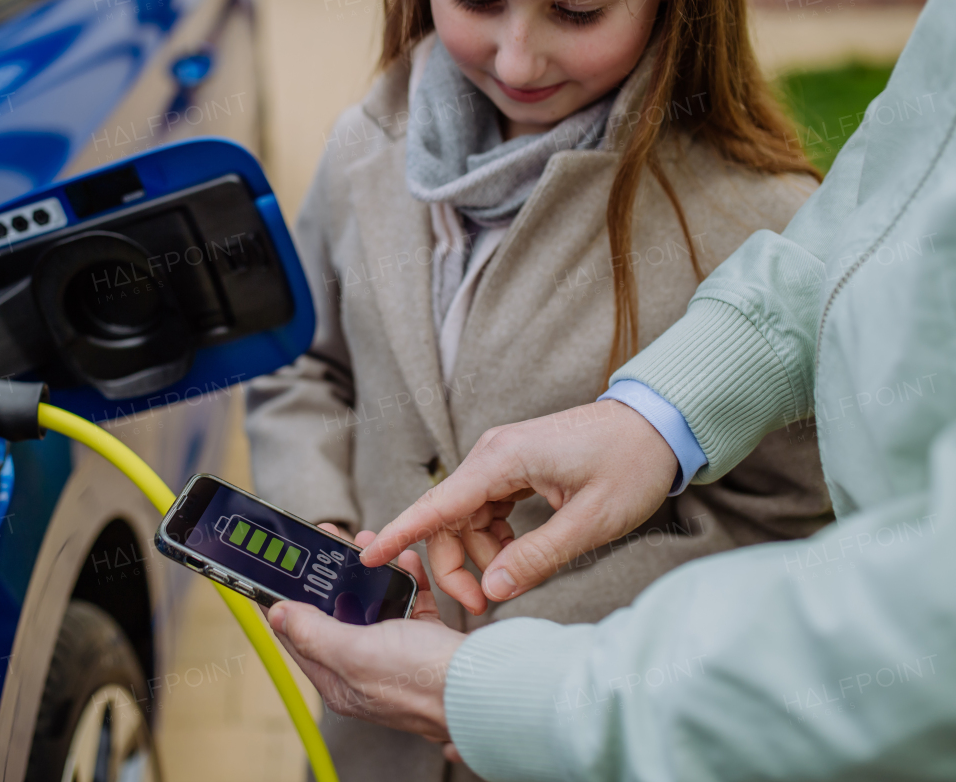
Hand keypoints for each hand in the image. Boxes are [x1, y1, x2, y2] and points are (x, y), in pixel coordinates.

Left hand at [267, 529, 465, 750]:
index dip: (286, 601)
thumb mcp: (355, 654)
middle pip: (337, 614)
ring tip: (367, 542)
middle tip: (328, 542)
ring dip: (370, 572)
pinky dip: (406, 578)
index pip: (298, 637)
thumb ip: (314, 633)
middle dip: (332, 576)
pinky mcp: (426, 639)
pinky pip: (409, 602)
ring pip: (373, 604)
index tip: (279, 568)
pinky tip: (406, 559)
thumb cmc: (423, 680)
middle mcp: (365, 668)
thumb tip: (277, 615)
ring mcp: (397, 653)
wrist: (486, 687)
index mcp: (340, 679)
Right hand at [359, 400, 677, 612]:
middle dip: (453, 565)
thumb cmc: (630, 463)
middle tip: (482, 605)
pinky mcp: (514, 467)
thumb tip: (492, 588)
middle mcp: (493, 455)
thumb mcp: (590, 521)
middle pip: (446, 518)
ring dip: (477, 554)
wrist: (659, 425)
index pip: (436, 504)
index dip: (400, 534)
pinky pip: (484, 509)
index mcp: (503, 459)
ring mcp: (502, 460)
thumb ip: (537, 557)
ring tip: (511, 578)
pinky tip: (516, 555)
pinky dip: (493, 538)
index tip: (369, 558)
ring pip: (464, 517)